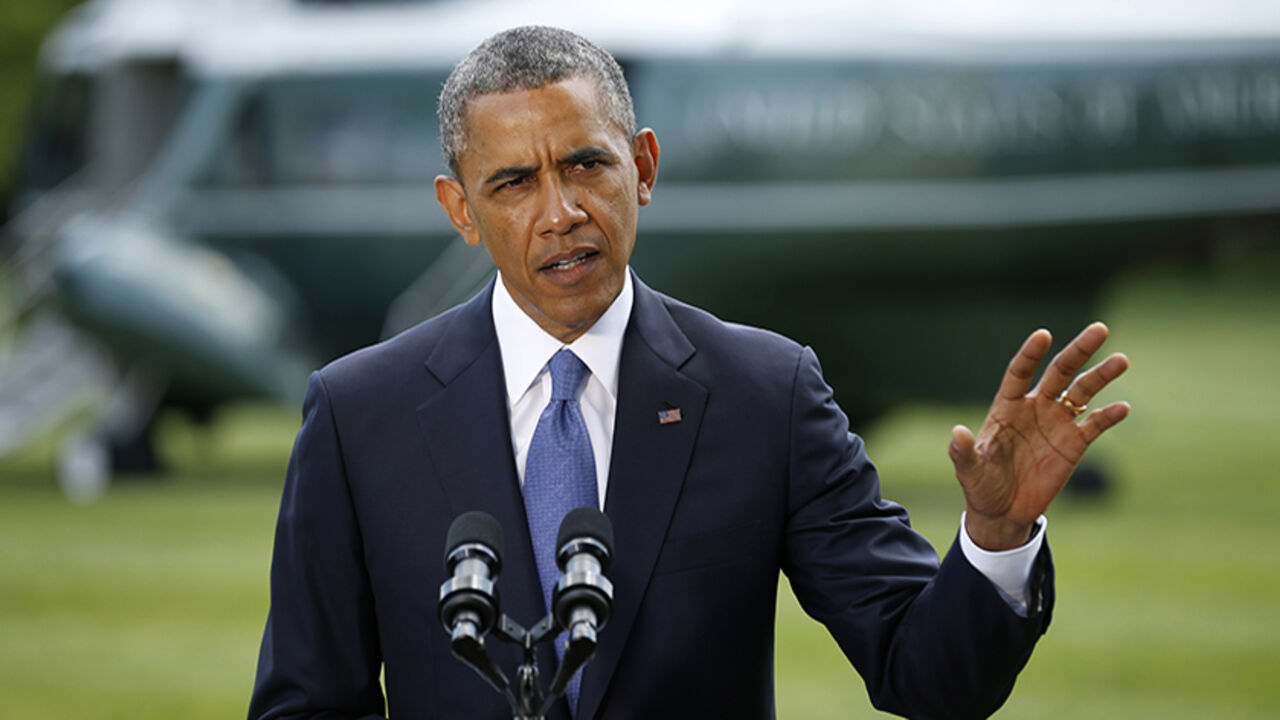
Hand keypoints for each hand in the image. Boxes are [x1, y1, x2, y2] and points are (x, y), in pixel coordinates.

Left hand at [950, 322, 1130, 549]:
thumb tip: (957, 433)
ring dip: (1101, 376)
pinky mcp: (1074, 444)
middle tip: (1100, 329)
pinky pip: (1095, 425)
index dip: (1030, 354)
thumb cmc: (981, 485)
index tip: (1043, 335)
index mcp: (1007, 406)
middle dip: (1078, 351)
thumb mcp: (969, 469)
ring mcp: (1056, 423)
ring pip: (1082, 392)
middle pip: (1059, 372)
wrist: (1003, 511)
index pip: (1019, 372)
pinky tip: (1122, 407)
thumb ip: (964, 451)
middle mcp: (1035, 407)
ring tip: (1120, 360)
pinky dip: (1109, 415)